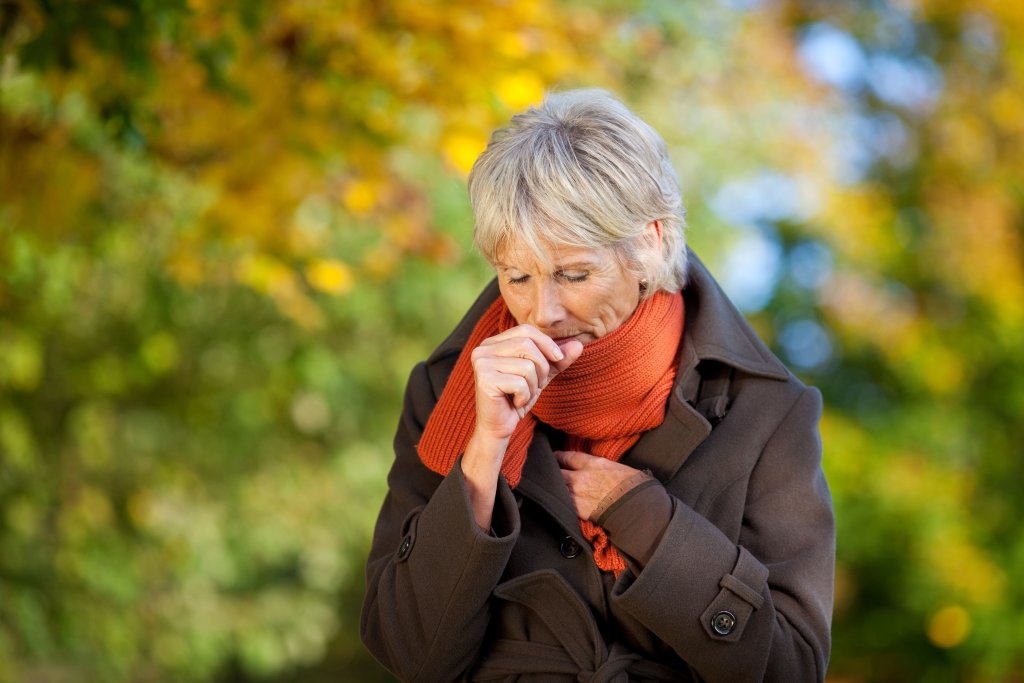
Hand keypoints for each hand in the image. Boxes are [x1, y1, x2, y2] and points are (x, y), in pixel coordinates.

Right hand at [469, 325, 582, 443]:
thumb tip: (578, 344)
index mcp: (494, 343)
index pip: (526, 330)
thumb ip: (557, 359)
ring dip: (533, 385)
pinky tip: (515, 402)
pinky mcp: (485, 380)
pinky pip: (519, 383)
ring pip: (526, 366)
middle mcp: (483, 349)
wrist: (498, 427)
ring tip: (523, 395)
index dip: (546, 343)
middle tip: (536, 385)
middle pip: (527, 346)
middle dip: (541, 368)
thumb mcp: (541, 375)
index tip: (558, 359)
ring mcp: (481, 364)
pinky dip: (524, 396)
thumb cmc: (516, 398)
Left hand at [553, 450, 640, 520]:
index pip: (567, 456)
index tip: (554, 457)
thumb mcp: (616, 467)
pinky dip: (562, 501)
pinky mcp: (577, 511)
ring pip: (558, 489)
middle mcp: (580, 478)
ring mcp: (577, 495)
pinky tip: (563, 502)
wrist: (637, 509)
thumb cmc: (634, 487)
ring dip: (557, 488)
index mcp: (592, 464)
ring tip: (556, 488)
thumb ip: (599, 466)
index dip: (558, 457)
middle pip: (557, 472)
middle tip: (551, 472)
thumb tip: (592, 467)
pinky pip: (564, 503)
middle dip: (553, 472)